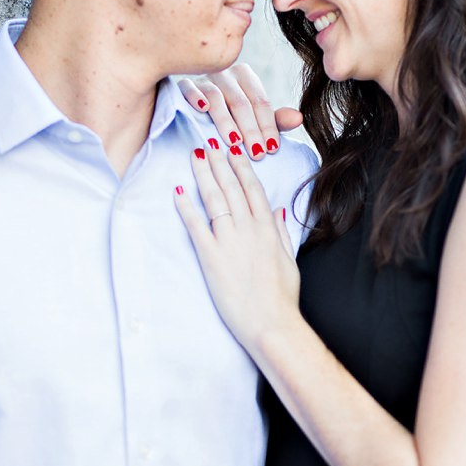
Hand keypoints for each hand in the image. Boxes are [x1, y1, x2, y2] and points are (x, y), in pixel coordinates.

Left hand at [172, 142, 298, 352]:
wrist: (271, 323)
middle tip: (209, 142)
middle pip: (232, 186)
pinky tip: (177, 190)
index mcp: (268, 228)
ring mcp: (229, 241)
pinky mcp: (211, 256)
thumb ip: (280, 232)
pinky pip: (196, 225)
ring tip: (195, 156)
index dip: (241, 167)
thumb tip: (276, 210)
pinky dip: (185, 206)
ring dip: (203, 174)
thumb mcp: (288, 260)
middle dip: (220, 162)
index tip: (233, 150)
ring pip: (215, 198)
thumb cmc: (281, 297)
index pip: (253, 188)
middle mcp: (249, 229)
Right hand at [174, 64, 302, 159]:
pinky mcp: (185, 83)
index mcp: (246, 77)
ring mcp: (204, 77)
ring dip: (226, 121)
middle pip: (241, 102)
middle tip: (256, 154)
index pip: (261, 102)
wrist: (194, 106)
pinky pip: (189, 87)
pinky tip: (202, 110)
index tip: (271, 149)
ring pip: (217, 97)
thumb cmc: (228, 114)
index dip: (268, 126)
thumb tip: (299, 119)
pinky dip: (196, 97)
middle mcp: (226, 73)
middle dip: (250, 130)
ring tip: (234, 143)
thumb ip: (275, 120)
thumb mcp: (253, 118)